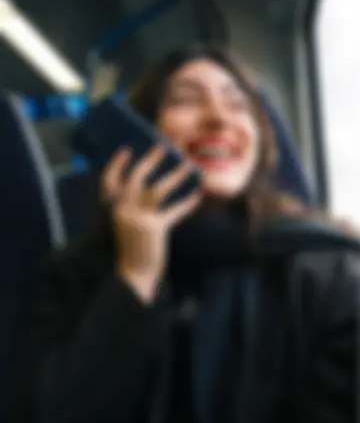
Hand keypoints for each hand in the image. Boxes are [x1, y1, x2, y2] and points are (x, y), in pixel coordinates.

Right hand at [101, 146, 200, 302]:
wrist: (133, 275)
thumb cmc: (132, 250)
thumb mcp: (126, 226)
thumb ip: (132, 208)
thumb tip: (149, 189)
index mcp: (113, 210)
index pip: (109, 181)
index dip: (117, 165)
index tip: (127, 150)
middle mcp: (123, 211)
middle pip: (136, 178)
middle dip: (149, 161)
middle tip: (162, 147)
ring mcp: (138, 218)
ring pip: (158, 190)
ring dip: (175, 175)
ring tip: (189, 165)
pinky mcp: (154, 228)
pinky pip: (174, 211)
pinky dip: (187, 204)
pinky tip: (197, 197)